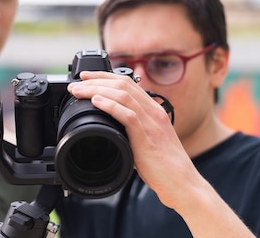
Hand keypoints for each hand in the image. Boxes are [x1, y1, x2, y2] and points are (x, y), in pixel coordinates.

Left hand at [67, 71, 197, 207]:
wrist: (182, 183)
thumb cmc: (164, 165)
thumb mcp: (147, 140)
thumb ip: (132, 129)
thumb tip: (111, 126)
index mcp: (154, 110)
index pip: (128, 83)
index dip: (105, 76)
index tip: (86, 76)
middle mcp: (154, 112)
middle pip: (123, 84)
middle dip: (96, 80)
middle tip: (77, 83)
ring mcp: (152, 123)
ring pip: (123, 95)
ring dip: (97, 90)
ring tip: (79, 91)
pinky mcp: (148, 137)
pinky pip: (128, 115)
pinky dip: (110, 106)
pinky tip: (96, 102)